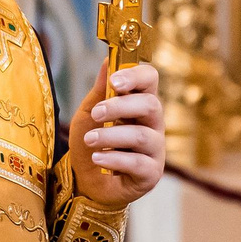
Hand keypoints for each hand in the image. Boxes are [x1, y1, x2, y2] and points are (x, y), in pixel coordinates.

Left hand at [71, 62, 165, 206]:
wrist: (85, 180)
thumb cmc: (91, 142)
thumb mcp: (89, 114)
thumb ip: (99, 91)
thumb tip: (106, 61)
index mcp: (139, 103)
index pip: (150, 79)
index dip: (136, 76)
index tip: (114, 81)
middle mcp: (153, 123)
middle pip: (151, 105)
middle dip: (121, 107)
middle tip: (96, 113)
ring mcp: (155, 149)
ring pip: (142, 135)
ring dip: (111, 135)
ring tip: (90, 140)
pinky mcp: (151, 173)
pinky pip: (139, 163)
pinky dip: (114, 158)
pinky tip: (98, 158)